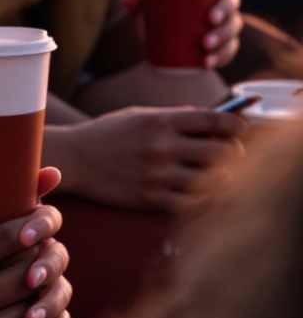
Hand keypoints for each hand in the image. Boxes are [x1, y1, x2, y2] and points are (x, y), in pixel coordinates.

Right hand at [51, 106, 242, 210]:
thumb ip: (174, 117)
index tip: (241, 128)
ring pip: (211, 181)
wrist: (75, 159)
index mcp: (161, 120)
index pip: (214, 120)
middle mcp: (163, 147)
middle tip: (232, 154)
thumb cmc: (107, 134)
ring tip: (218, 174)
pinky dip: (201, 198)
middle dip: (234, 153)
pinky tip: (198, 191)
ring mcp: (158, 175)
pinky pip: (191, 203)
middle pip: (221, 153)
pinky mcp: (151, 198)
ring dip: (221, 178)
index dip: (236, 124)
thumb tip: (209, 120)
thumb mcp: (139, 115)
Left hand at [123, 0, 241, 71]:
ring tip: (205, 45)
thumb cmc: (151, 9)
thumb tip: (129, 1)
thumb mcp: (143, 2)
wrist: (148, 37)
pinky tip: (209, 62)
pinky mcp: (220, 45)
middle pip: (232, 1)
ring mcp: (221, 24)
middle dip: (225, 10)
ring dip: (223, 36)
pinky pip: (229, 51)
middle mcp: (217, 2)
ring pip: (233, 27)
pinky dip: (222, 57)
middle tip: (210, 19)